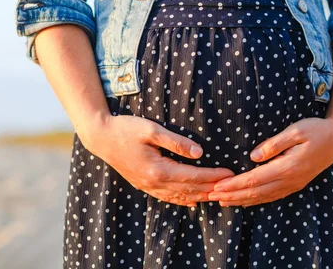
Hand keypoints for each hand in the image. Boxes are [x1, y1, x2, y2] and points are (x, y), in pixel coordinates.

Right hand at [80, 113, 235, 207]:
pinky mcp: (143, 184)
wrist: (101, 137)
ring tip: (218, 195)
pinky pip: (167, 197)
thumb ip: (176, 141)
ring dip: (200, 196)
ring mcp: (148, 186)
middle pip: (190, 189)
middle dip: (212, 187)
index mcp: (159, 169)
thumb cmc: (126, 129)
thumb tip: (200, 153)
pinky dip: (182, 200)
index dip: (213, 176)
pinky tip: (192, 202)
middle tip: (231, 185)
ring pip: (180, 196)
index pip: (193, 176)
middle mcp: (154, 182)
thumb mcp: (152, 130)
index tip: (229, 173)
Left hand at [206, 116, 332, 206]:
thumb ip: (274, 143)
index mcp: (287, 166)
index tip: (216, 186)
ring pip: (262, 197)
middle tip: (211, 196)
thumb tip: (253, 156)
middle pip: (255, 192)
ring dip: (240, 200)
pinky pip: (271, 196)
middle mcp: (289, 180)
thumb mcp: (296, 130)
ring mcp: (293, 184)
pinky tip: (244, 201)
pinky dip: (255, 200)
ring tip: (222, 201)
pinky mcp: (295, 184)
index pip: (254, 179)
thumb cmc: (316, 129)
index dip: (233, 184)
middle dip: (232, 195)